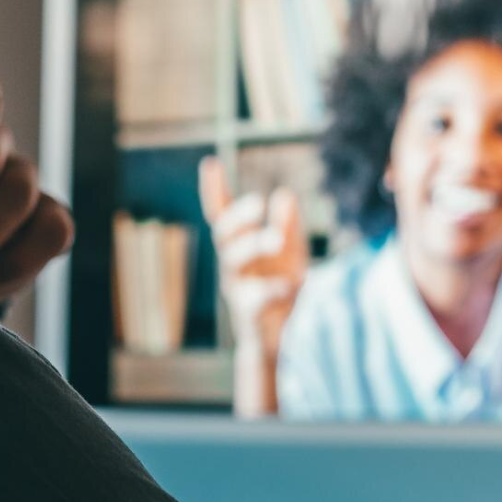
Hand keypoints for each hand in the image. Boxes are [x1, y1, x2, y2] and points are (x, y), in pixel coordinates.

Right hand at [198, 156, 308, 359]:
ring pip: (234, 261)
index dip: (214, 190)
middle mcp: (233, 264)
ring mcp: (237, 289)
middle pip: (224, 234)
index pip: (221, 213)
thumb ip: (288, 226)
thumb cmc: (282, 287)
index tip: (210, 163)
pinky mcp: (248, 314)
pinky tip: (291, 283)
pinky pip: (255, 299)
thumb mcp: (290, 254)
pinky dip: (272, 289)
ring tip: (277, 239)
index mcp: (240, 245)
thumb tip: (284, 194)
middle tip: (258, 203)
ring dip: (255, 245)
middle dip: (238, 216)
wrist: (281, 339)